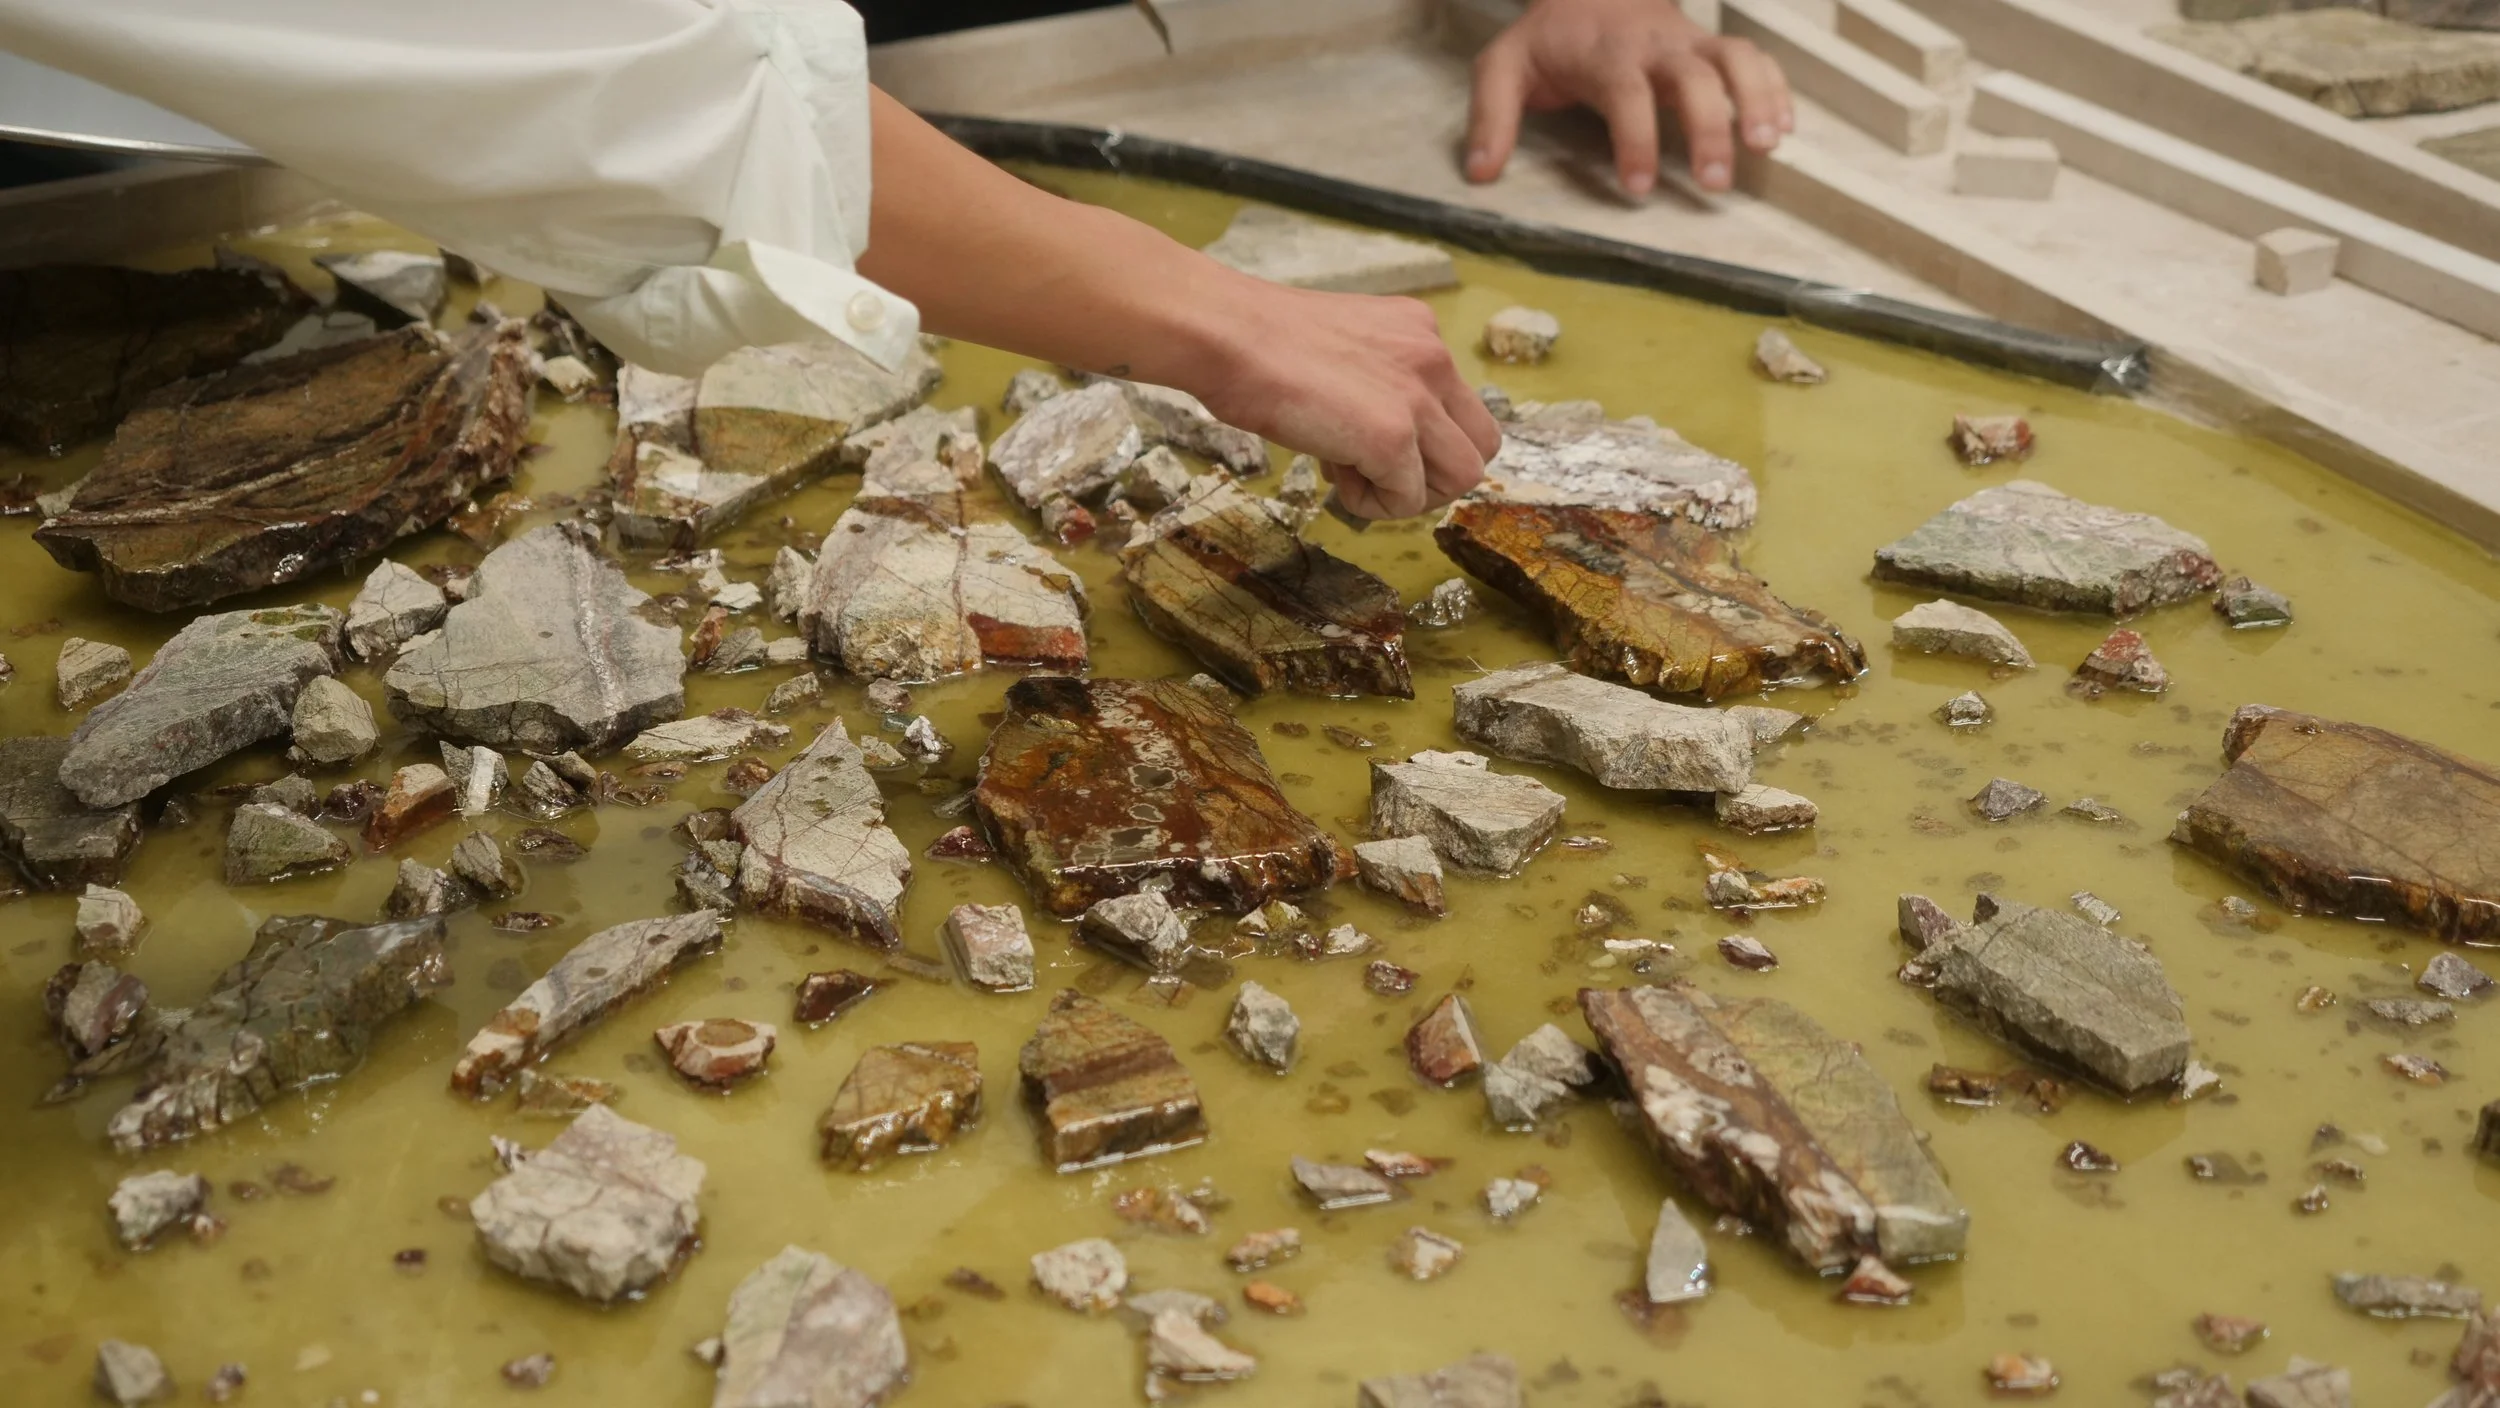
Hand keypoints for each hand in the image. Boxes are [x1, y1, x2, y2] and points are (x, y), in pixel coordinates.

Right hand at [1182, 276, 1500, 519]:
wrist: (1228, 335)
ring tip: (1356, 476)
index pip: (1460, 404)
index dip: (1423, 437)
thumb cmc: (1258, 343)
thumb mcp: (1343, 346)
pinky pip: (1408, 499)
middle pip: (1482, 443)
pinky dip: (1372, 504)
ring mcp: (1416, 399)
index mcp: (1419, 330)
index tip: (1367, 433)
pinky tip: (1332, 476)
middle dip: (1436, 472)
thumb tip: (1379, 440)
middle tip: (1378, 470)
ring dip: (1413, 493)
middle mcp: (1432, 358)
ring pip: (1463, 476)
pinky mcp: (1391, 438)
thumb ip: (1377, 379)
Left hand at [1465, 0, 1792, 195]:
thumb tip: (1480, 172)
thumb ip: (1490, 117)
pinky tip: (1783, 130)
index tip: (1640, 187)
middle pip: (1694, 77)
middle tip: (1715, 182)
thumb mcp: (1504, 67)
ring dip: (1757, 100)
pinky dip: (1774, 89)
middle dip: (1709, 127)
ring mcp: (1690, 42)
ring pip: (1736, 60)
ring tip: (1768, 147)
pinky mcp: (1712, 46)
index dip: (1636, 139)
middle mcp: (1655, 45)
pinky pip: (1754, 59)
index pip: (1626, 94)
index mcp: (1605, 53)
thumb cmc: (1549, 40)